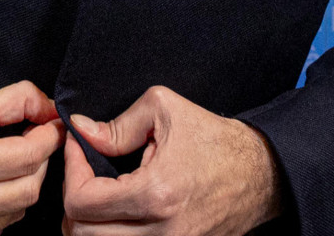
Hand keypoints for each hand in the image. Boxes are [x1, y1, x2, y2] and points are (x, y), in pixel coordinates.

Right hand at [0, 81, 63, 235]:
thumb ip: (14, 101)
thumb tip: (50, 108)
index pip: (29, 156)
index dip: (48, 138)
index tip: (50, 128)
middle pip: (28, 190)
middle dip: (38, 164)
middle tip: (30, 144)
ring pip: (15, 213)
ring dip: (20, 187)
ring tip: (5, 166)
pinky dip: (1, 210)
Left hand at [62, 86, 280, 235]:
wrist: (262, 173)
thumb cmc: (215, 139)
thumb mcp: (165, 110)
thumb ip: (117, 125)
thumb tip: (81, 132)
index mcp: (155, 194)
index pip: (81, 202)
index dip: (70, 172)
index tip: (78, 148)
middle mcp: (163, 231)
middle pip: (83, 234)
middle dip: (73, 200)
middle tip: (82, 173)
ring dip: (89, 222)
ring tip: (96, 193)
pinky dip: (111, 233)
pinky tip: (116, 211)